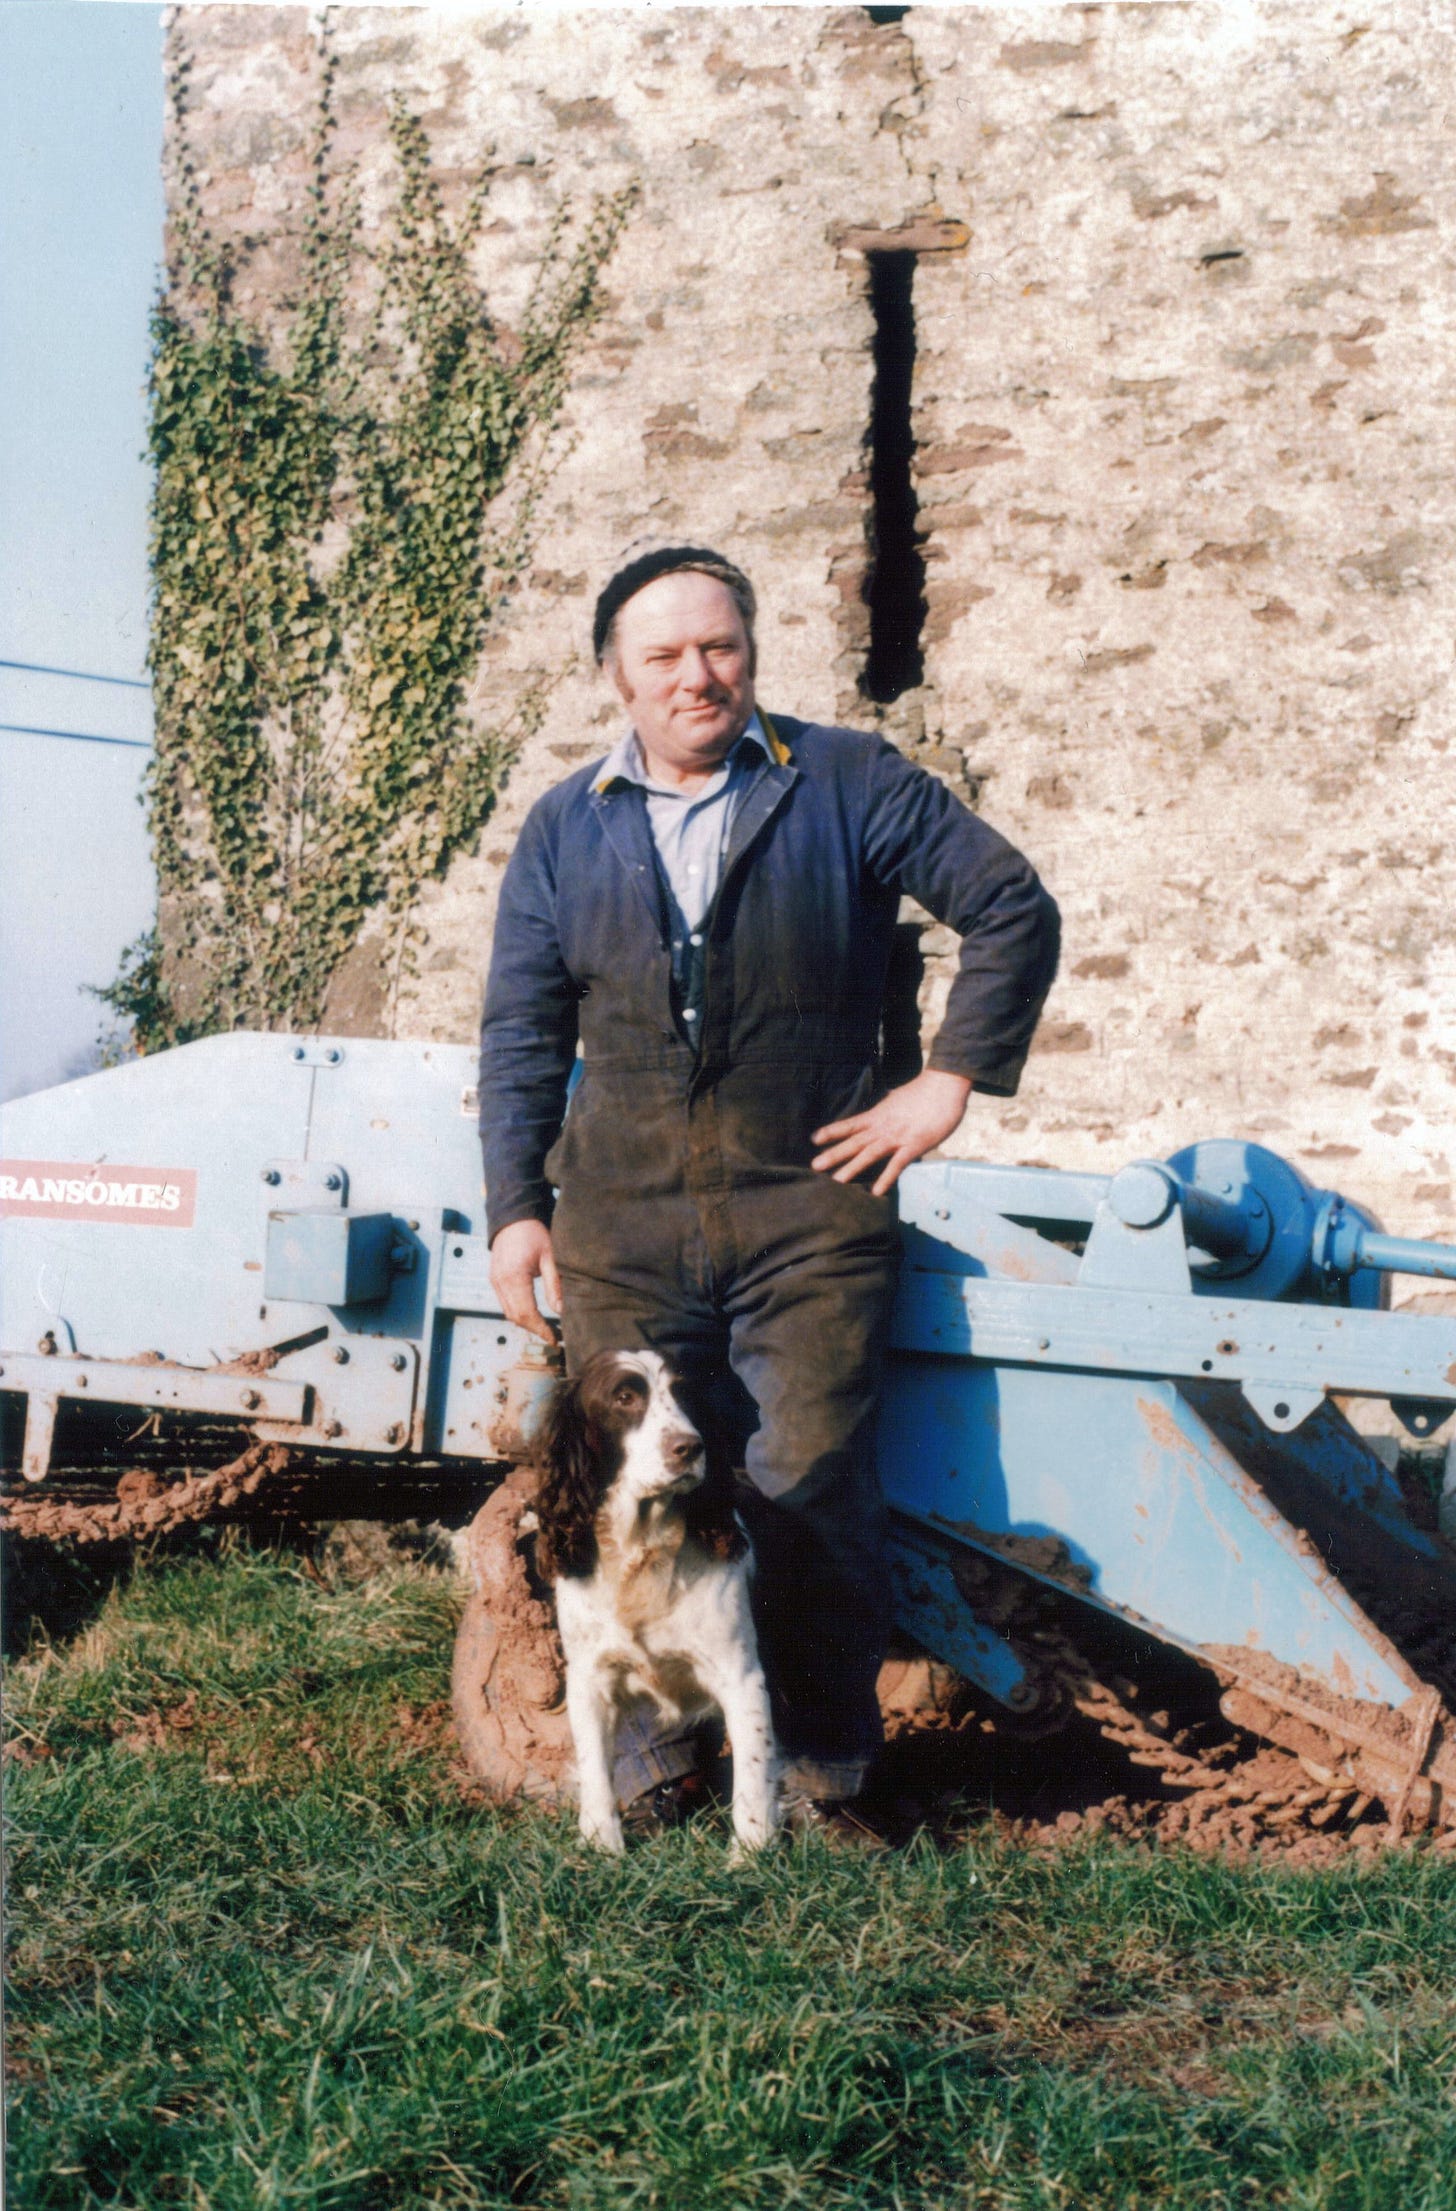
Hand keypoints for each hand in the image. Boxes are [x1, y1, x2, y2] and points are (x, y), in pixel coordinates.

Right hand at [489, 1218, 561, 1343]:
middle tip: (553, 1336)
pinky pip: (505, 1303)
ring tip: (546, 1328)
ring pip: (509, 1312)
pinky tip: (533, 1314)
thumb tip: (560, 1311)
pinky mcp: (495, 1279)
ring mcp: (495, 1281)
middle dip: (534, 1330)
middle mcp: (500, 1282)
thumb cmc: (534, 1233)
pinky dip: (518, 1312)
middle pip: (516, 1317)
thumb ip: (554, 1284)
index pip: (527, 1313)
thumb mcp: (550, 1256)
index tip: (555, 1339)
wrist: (513, 1216)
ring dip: (526, 1323)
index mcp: (514, 1277)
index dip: (541, 1329)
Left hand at [811, 1069, 973, 1196]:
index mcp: (879, 1114)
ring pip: (869, 1153)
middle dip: (834, 1154)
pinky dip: (886, 1178)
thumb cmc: (925, 1091)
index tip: (814, 1139)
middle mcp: (883, 1126)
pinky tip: (875, 1191)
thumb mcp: (898, 1098)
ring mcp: (898, 1136)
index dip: (832, 1131)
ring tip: (836, 1181)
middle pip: (854, 1142)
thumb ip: (887, 1108)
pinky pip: (897, 1164)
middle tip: (814, 1166)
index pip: (850, 1124)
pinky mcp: (914, 1145)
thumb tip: (880, 1110)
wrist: (944, 1085)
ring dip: (852, 1167)